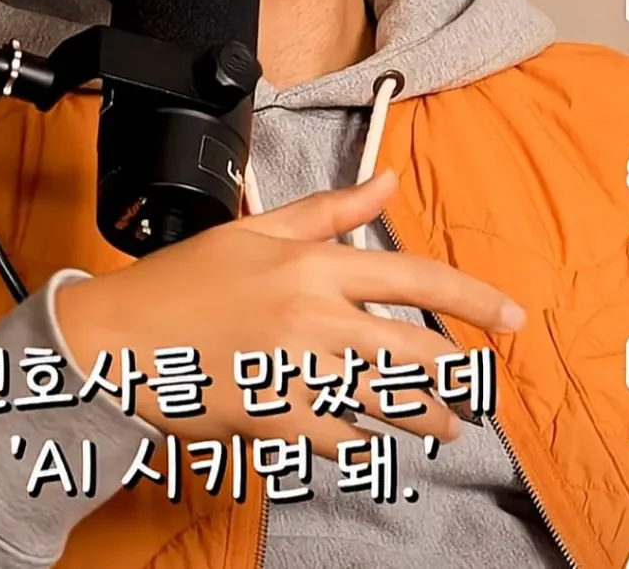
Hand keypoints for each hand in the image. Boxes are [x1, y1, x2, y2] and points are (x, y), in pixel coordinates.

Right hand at [55, 169, 525, 458]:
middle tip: (472, 395)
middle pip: (415, 352)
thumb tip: (386, 182)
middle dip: (456, 380)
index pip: (413, 277)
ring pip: (389, 403)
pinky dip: (365, 444)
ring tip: (441, 427)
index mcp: (313, 265)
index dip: (472, 300)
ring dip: (425, 420)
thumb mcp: (257, 231)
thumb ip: (329, 210)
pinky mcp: (278, 417)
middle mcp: (316, 317)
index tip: (510, 318)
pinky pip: (344, 440)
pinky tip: (372, 443)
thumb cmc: (183, 282)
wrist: (118, 339)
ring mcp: (298, 371)